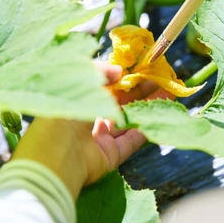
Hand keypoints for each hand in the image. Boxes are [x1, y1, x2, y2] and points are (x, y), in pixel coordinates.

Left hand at [12, 61, 172, 198]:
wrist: (55, 155)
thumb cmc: (63, 112)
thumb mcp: (79, 81)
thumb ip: (100, 71)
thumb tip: (120, 71)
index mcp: (79, 100)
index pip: (107, 87)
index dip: (126, 77)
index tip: (144, 67)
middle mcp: (89, 119)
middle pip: (121, 103)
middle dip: (142, 91)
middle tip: (162, 78)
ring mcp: (100, 138)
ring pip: (129, 120)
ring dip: (148, 107)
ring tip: (168, 94)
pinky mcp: (111, 155)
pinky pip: (132, 140)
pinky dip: (146, 128)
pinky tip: (160, 115)